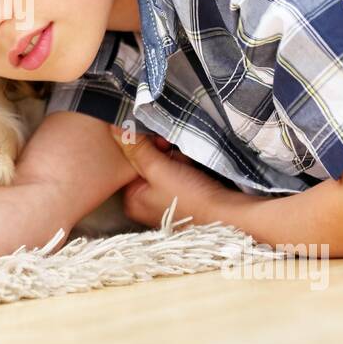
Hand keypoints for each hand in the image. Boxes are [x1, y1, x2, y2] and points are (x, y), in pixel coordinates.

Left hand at [109, 126, 254, 228]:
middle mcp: (145, 203)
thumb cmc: (191, 197)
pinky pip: (178, 175)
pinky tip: (195, 171)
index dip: (145, 148)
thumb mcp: (159, 169)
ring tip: (189, 166)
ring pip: (164, 167)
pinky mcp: (183, 200)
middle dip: (164, 154)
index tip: (160, 143)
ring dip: (177, 160)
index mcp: (133, 200)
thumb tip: (113, 128)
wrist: (229, 216)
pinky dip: (186, 169)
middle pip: (147, 164)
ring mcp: (164, 203)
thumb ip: (136, 148)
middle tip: (177, 157)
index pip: (130, 162)